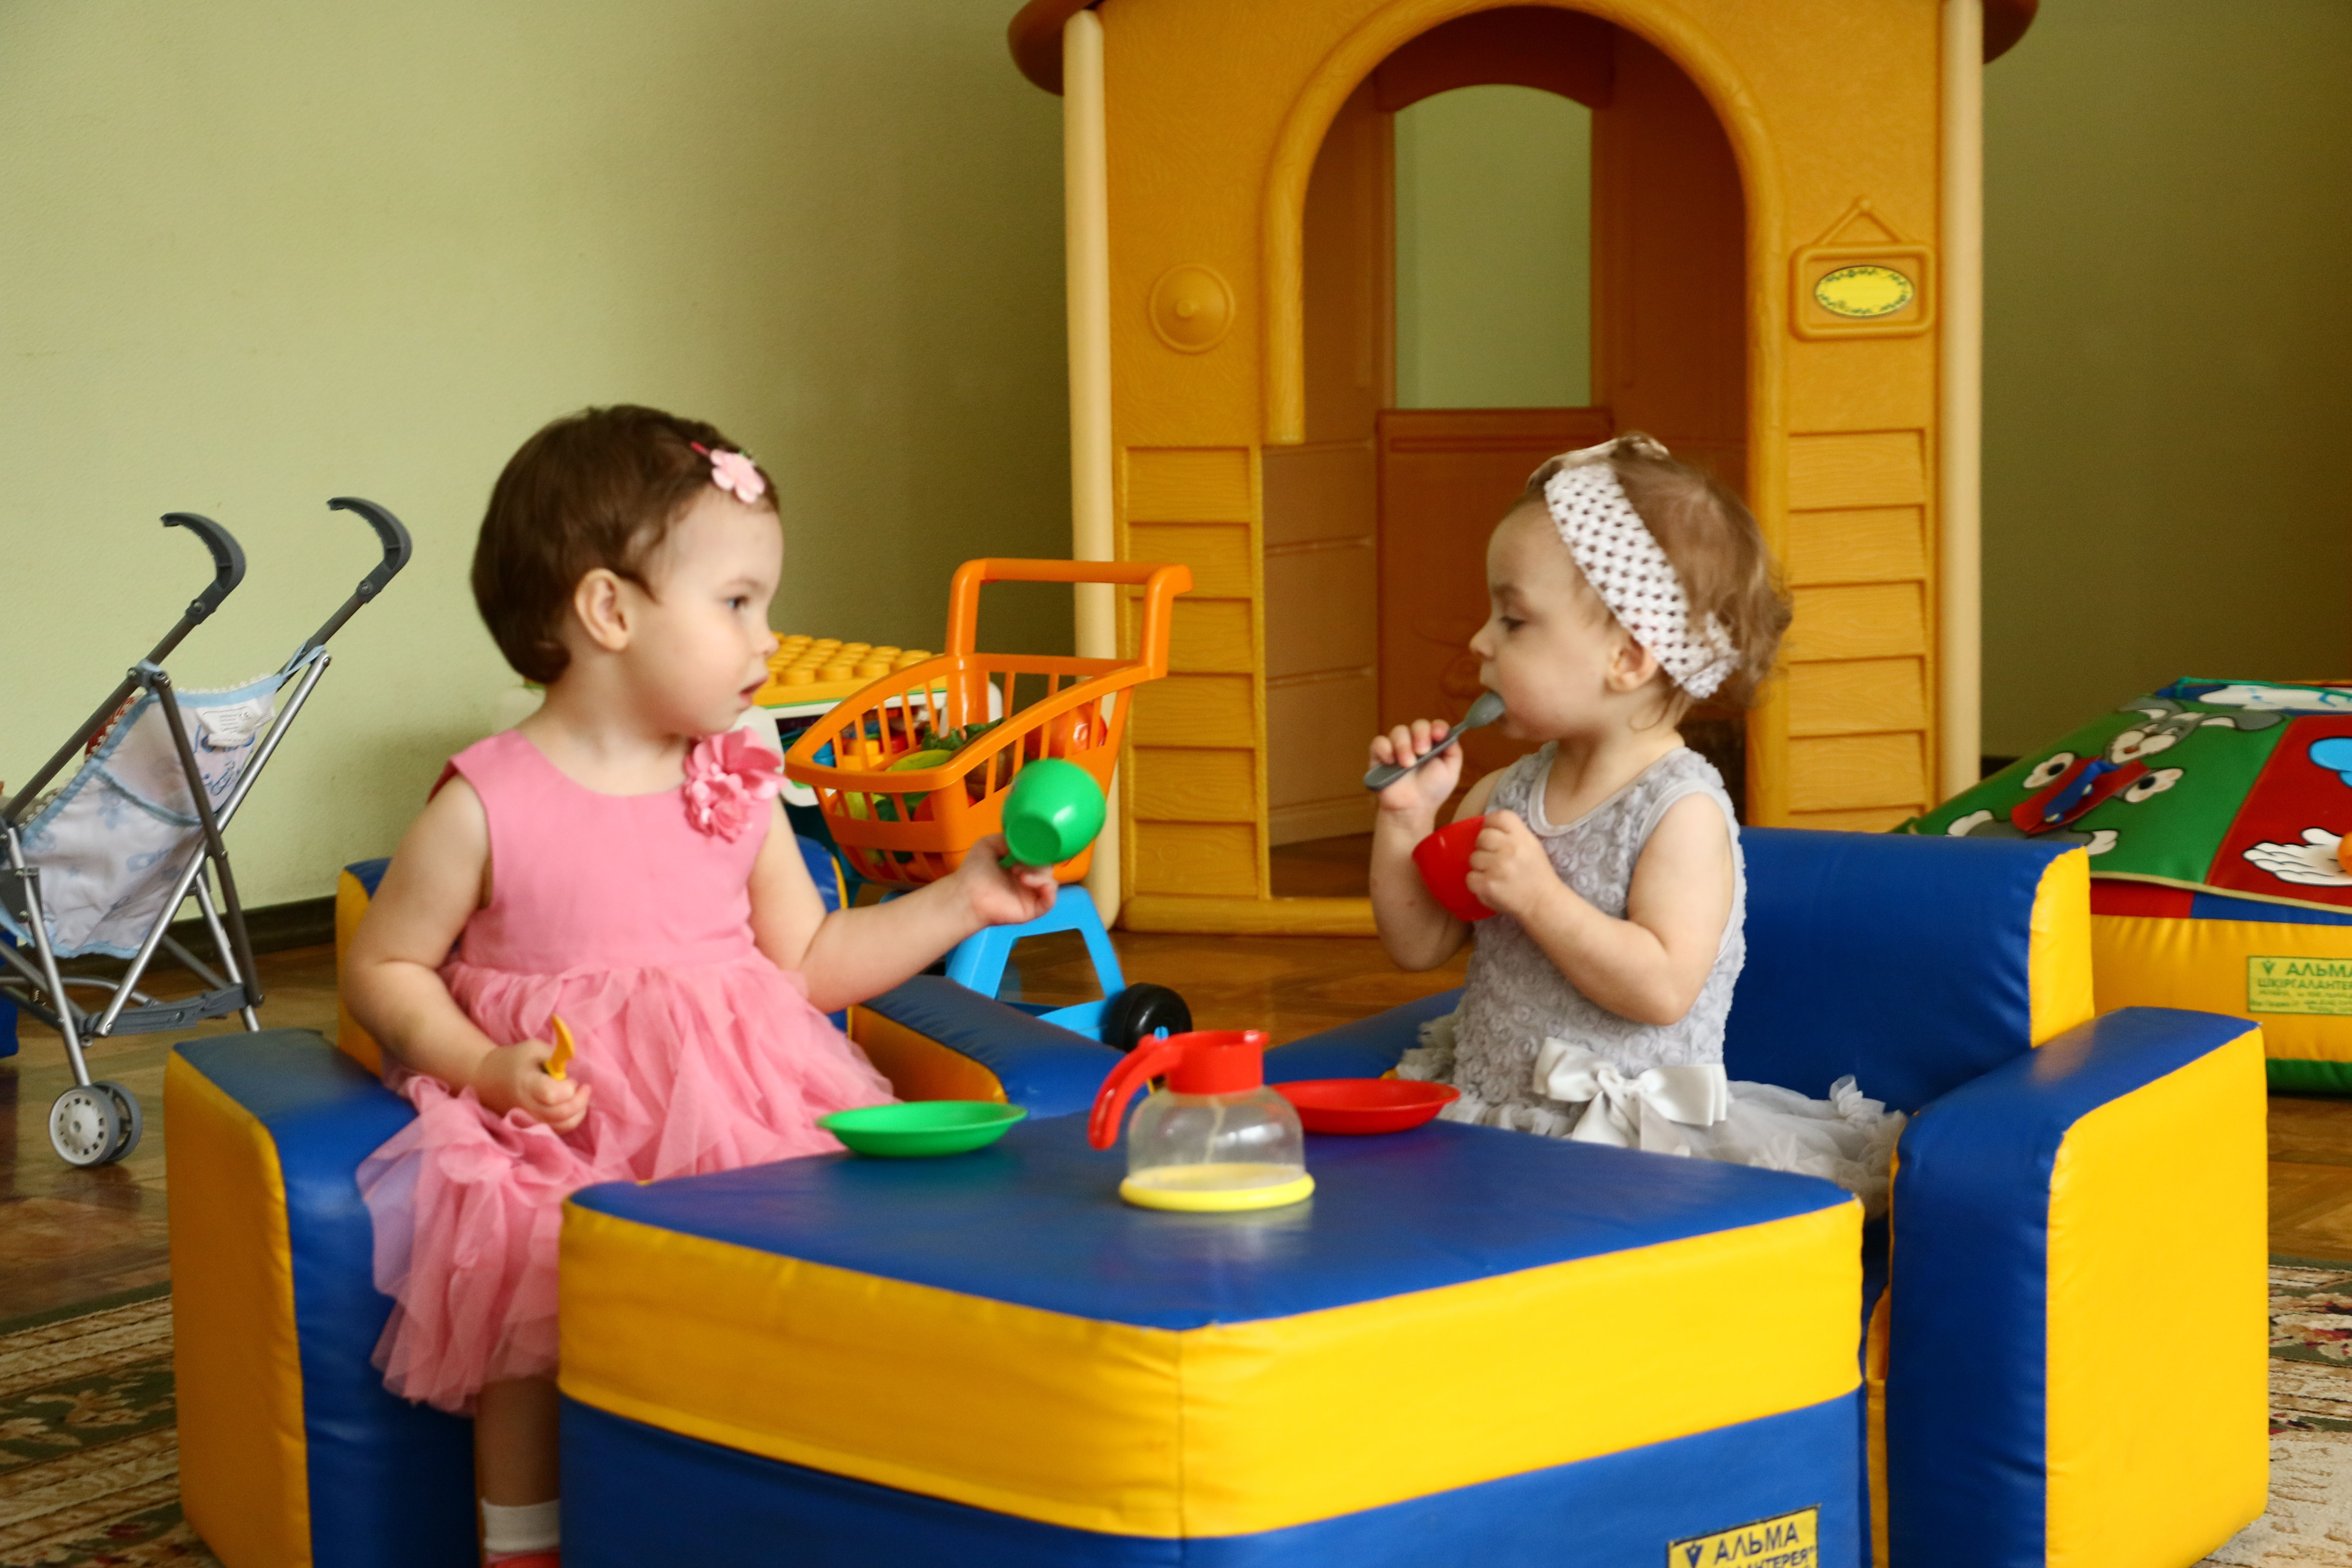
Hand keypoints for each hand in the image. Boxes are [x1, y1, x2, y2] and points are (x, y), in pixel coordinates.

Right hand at [471, 1038, 592, 1133]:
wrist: (488, 1079)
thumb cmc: (514, 1060)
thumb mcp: (534, 1048)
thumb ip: (556, 1058)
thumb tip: (574, 1068)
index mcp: (526, 1084)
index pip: (550, 1094)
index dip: (567, 1088)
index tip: (572, 1079)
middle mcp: (526, 1107)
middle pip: (559, 1114)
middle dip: (579, 1101)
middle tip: (583, 1087)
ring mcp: (528, 1121)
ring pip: (561, 1126)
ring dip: (577, 1113)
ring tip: (578, 1097)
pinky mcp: (531, 1128)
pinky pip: (556, 1130)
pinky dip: (569, 1119)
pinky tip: (570, 1105)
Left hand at [955, 834, 1061, 925]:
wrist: (966, 893)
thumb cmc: (973, 872)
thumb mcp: (988, 844)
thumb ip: (1009, 838)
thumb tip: (1025, 838)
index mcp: (1020, 865)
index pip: (1039, 855)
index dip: (1039, 848)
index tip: (1031, 844)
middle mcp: (1027, 880)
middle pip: (1047, 867)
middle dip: (1038, 860)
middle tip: (1018, 862)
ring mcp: (1031, 895)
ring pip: (1051, 881)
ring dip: (1038, 873)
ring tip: (1018, 873)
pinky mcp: (1032, 909)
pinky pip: (1050, 900)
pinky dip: (1047, 889)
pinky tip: (1029, 882)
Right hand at [1370, 719, 1461, 820]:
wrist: (1412, 809)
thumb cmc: (1432, 791)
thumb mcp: (1450, 772)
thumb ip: (1453, 751)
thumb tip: (1450, 734)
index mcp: (1433, 745)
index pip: (1435, 726)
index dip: (1437, 727)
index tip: (1438, 735)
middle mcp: (1415, 743)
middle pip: (1418, 725)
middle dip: (1421, 735)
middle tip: (1422, 751)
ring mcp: (1397, 748)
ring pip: (1398, 731)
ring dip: (1404, 746)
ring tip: (1408, 765)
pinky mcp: (1380, 756)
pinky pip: (1379, 742)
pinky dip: (1385, 749)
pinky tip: (1391, 762)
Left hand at [1465, 810, 1557, 920]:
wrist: (1542, 903)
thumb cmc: (1536, 874)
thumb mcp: (1531, 846)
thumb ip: (1512, 834)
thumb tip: (1486, 827)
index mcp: (1522, 837)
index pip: (1499, 816)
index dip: (1491, 824)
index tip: (1492, 833)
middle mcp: (1510, 849)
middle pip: (1482, 836)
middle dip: (1484, 847)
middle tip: (1493, 858)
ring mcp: (1497, 867)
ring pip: (1473, 858)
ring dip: (1480, 866)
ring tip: (1494, 874)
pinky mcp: (1487, 885)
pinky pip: (1469, 877)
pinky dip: (1477, 882)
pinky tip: (1490, 885)